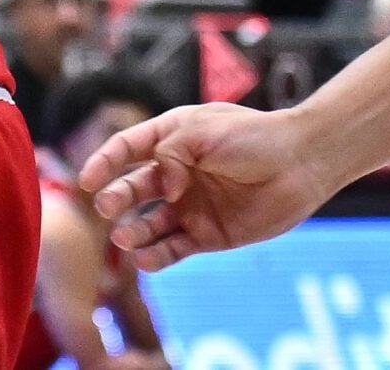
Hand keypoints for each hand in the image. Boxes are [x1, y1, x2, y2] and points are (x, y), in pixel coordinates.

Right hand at [80, 103, 334, 271]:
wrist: (301, 163)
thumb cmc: (255, 137)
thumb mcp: (204, 130)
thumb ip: (171, 154)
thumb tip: (163, 189)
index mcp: (173, 138)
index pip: (128, 148)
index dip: (105, 162)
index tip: (87, 179)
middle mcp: (178, 174)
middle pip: (134, 188)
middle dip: (116, 197)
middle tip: (104, 206)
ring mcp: (191, 206)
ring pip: (150, 223)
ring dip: (133, 230)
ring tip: (123, 237)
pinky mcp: (208, 235)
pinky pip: (174, 249)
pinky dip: (156, 256)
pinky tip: (145, 258)